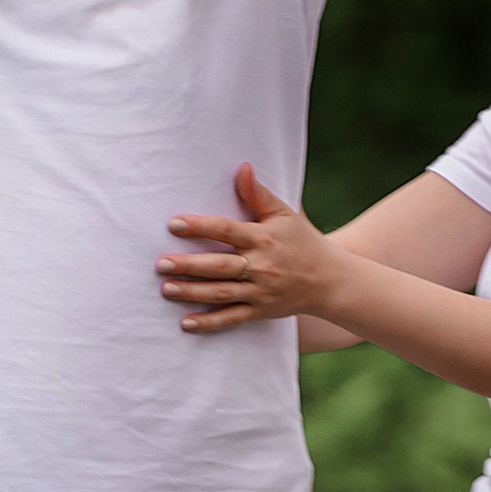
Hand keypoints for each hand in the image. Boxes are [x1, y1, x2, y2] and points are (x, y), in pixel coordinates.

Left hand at [157, 164, 338, 330]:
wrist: (330, 280)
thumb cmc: (302, 241)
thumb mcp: (284, 215)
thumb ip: (258, 194)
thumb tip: (242, 167)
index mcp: (263, 238)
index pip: (226, 230)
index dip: (200, 227)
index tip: (174, 224)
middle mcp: (260, 266)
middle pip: (219, 266)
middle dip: (189, 265)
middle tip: (161, 263)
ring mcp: (260, 291)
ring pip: (221, 293)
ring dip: (192, 292)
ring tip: (166, 289)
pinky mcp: (260, 311)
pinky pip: (232, 318)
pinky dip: (209, 323)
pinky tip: (186, 324)